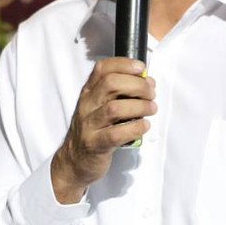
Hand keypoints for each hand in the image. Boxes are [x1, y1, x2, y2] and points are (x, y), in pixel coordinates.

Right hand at [51, 58, 156, 202]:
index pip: (102, 68)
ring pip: (114, 108)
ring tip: (151, 109)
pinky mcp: (95, 144)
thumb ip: (121, 93)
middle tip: (151, 93)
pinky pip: (117, 134)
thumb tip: (147, 82)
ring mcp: (89, 125)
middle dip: (137, 85)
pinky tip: (143, 126)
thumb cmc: (94, 131)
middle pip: (111, 84)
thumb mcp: (100, 106)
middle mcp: (87, 105)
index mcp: (89, 92)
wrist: (74, 161)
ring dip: (140, 106)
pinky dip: (135, 128)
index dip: (124, 64)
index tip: (141, 68)